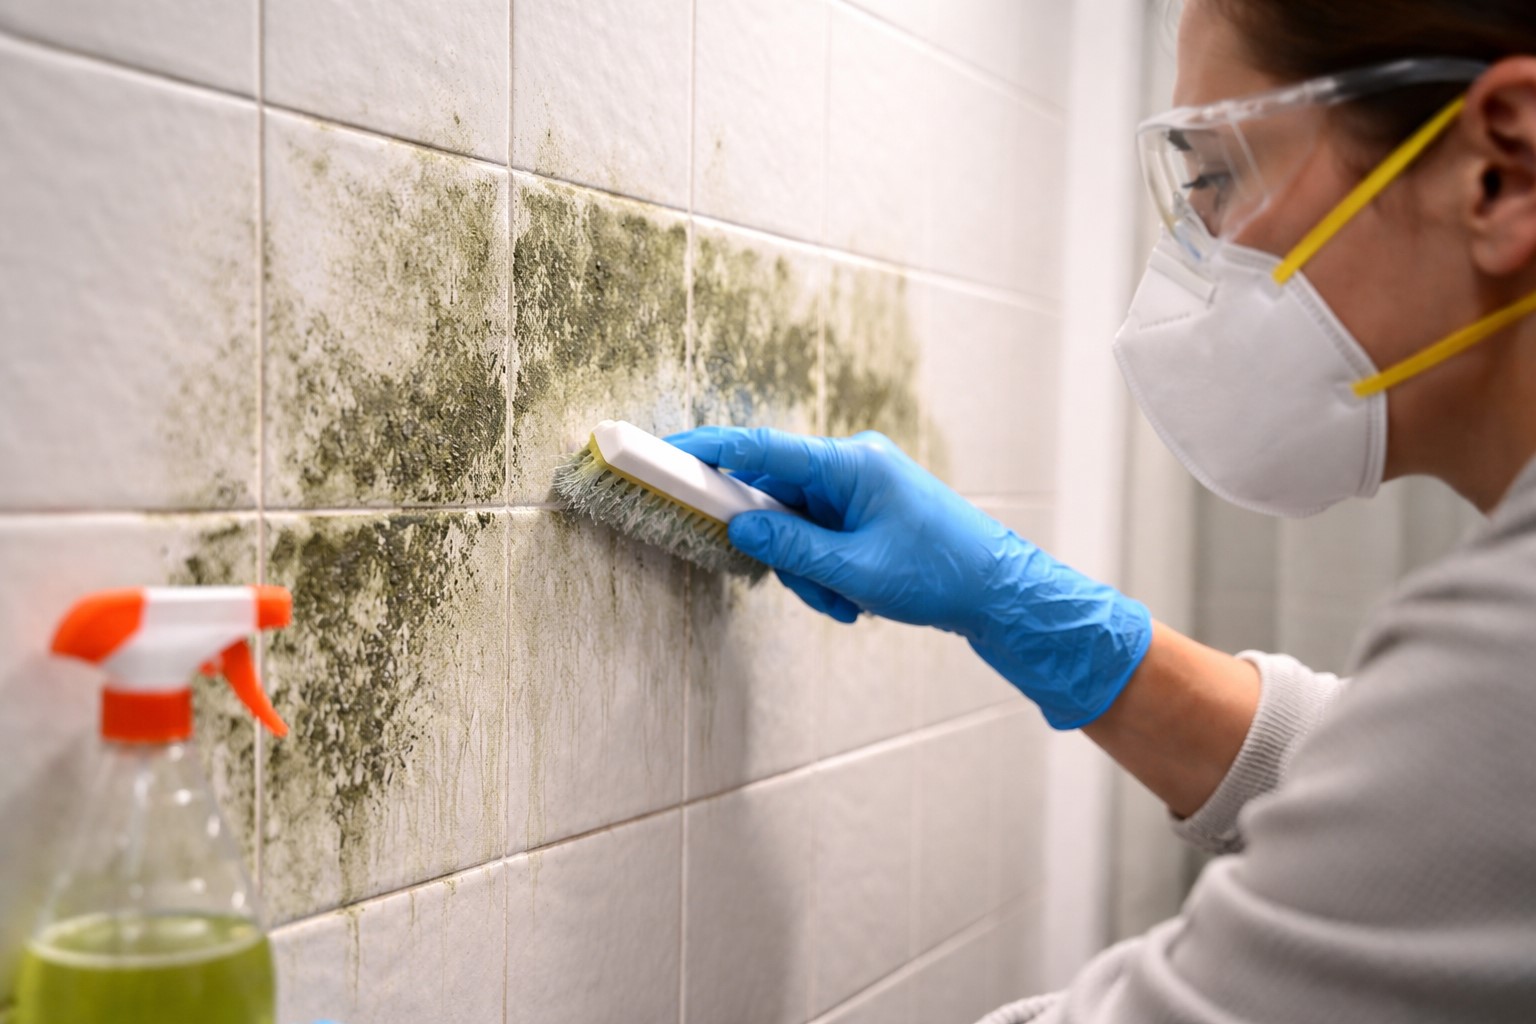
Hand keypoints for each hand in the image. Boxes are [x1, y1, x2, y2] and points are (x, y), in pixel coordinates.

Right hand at [666, 426, 1153, 729]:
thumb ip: (790, 548)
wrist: (1002, 592)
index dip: (706, 450)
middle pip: (774, 495)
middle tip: (812, 587)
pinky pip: (819, 533)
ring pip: (794, 524)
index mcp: (850, 463)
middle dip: (780, 550)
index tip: (660, 451)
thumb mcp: (856, 570)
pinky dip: (824, 570)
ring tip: (846, 603)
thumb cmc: (939, 574)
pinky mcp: (865, 507)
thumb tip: (735, 529)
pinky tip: (855, 599)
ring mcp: (859, 485)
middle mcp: (851, 463)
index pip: (761, 448)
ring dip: (807, 570)